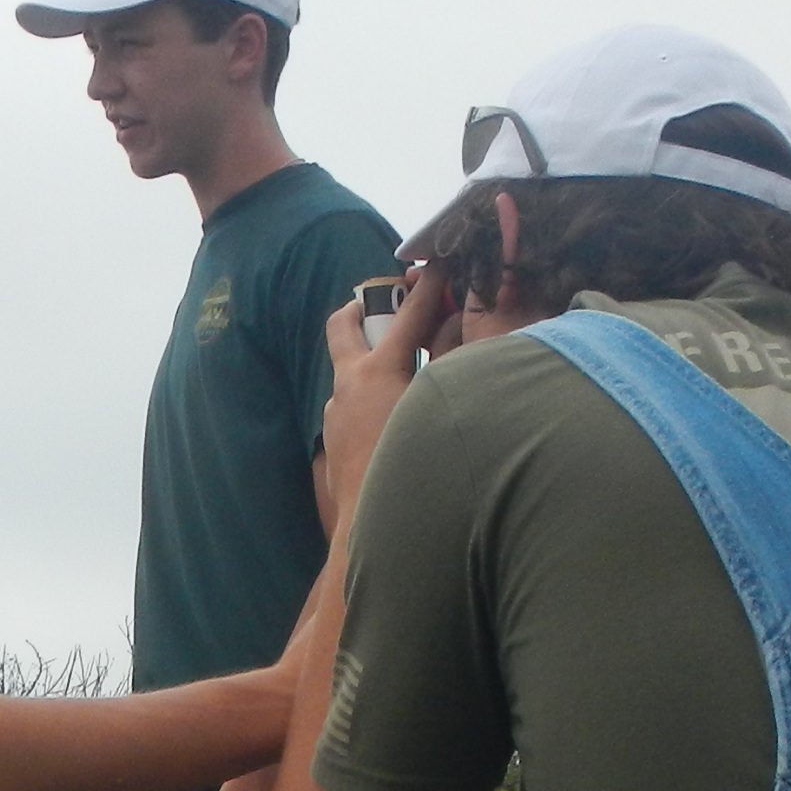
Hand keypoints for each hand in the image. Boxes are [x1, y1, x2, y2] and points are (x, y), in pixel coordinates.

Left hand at [320, 266, 457, 527]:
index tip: (437, 267)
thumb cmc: (413, 464)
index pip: (409, 315)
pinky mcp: (333, 437)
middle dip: (361, 307)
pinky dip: (369, 394)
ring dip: (366, 356)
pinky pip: (350, 402)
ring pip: (345, 367)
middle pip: (342, 325)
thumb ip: (447, 363)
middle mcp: (349, 384)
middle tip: (381, 302)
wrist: (372, 523)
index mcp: (378, 370)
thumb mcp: (437, 404)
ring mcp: (335, 411)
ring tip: (396, 364)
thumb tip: (457, 328)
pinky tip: (392, 414)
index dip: (429, 288)